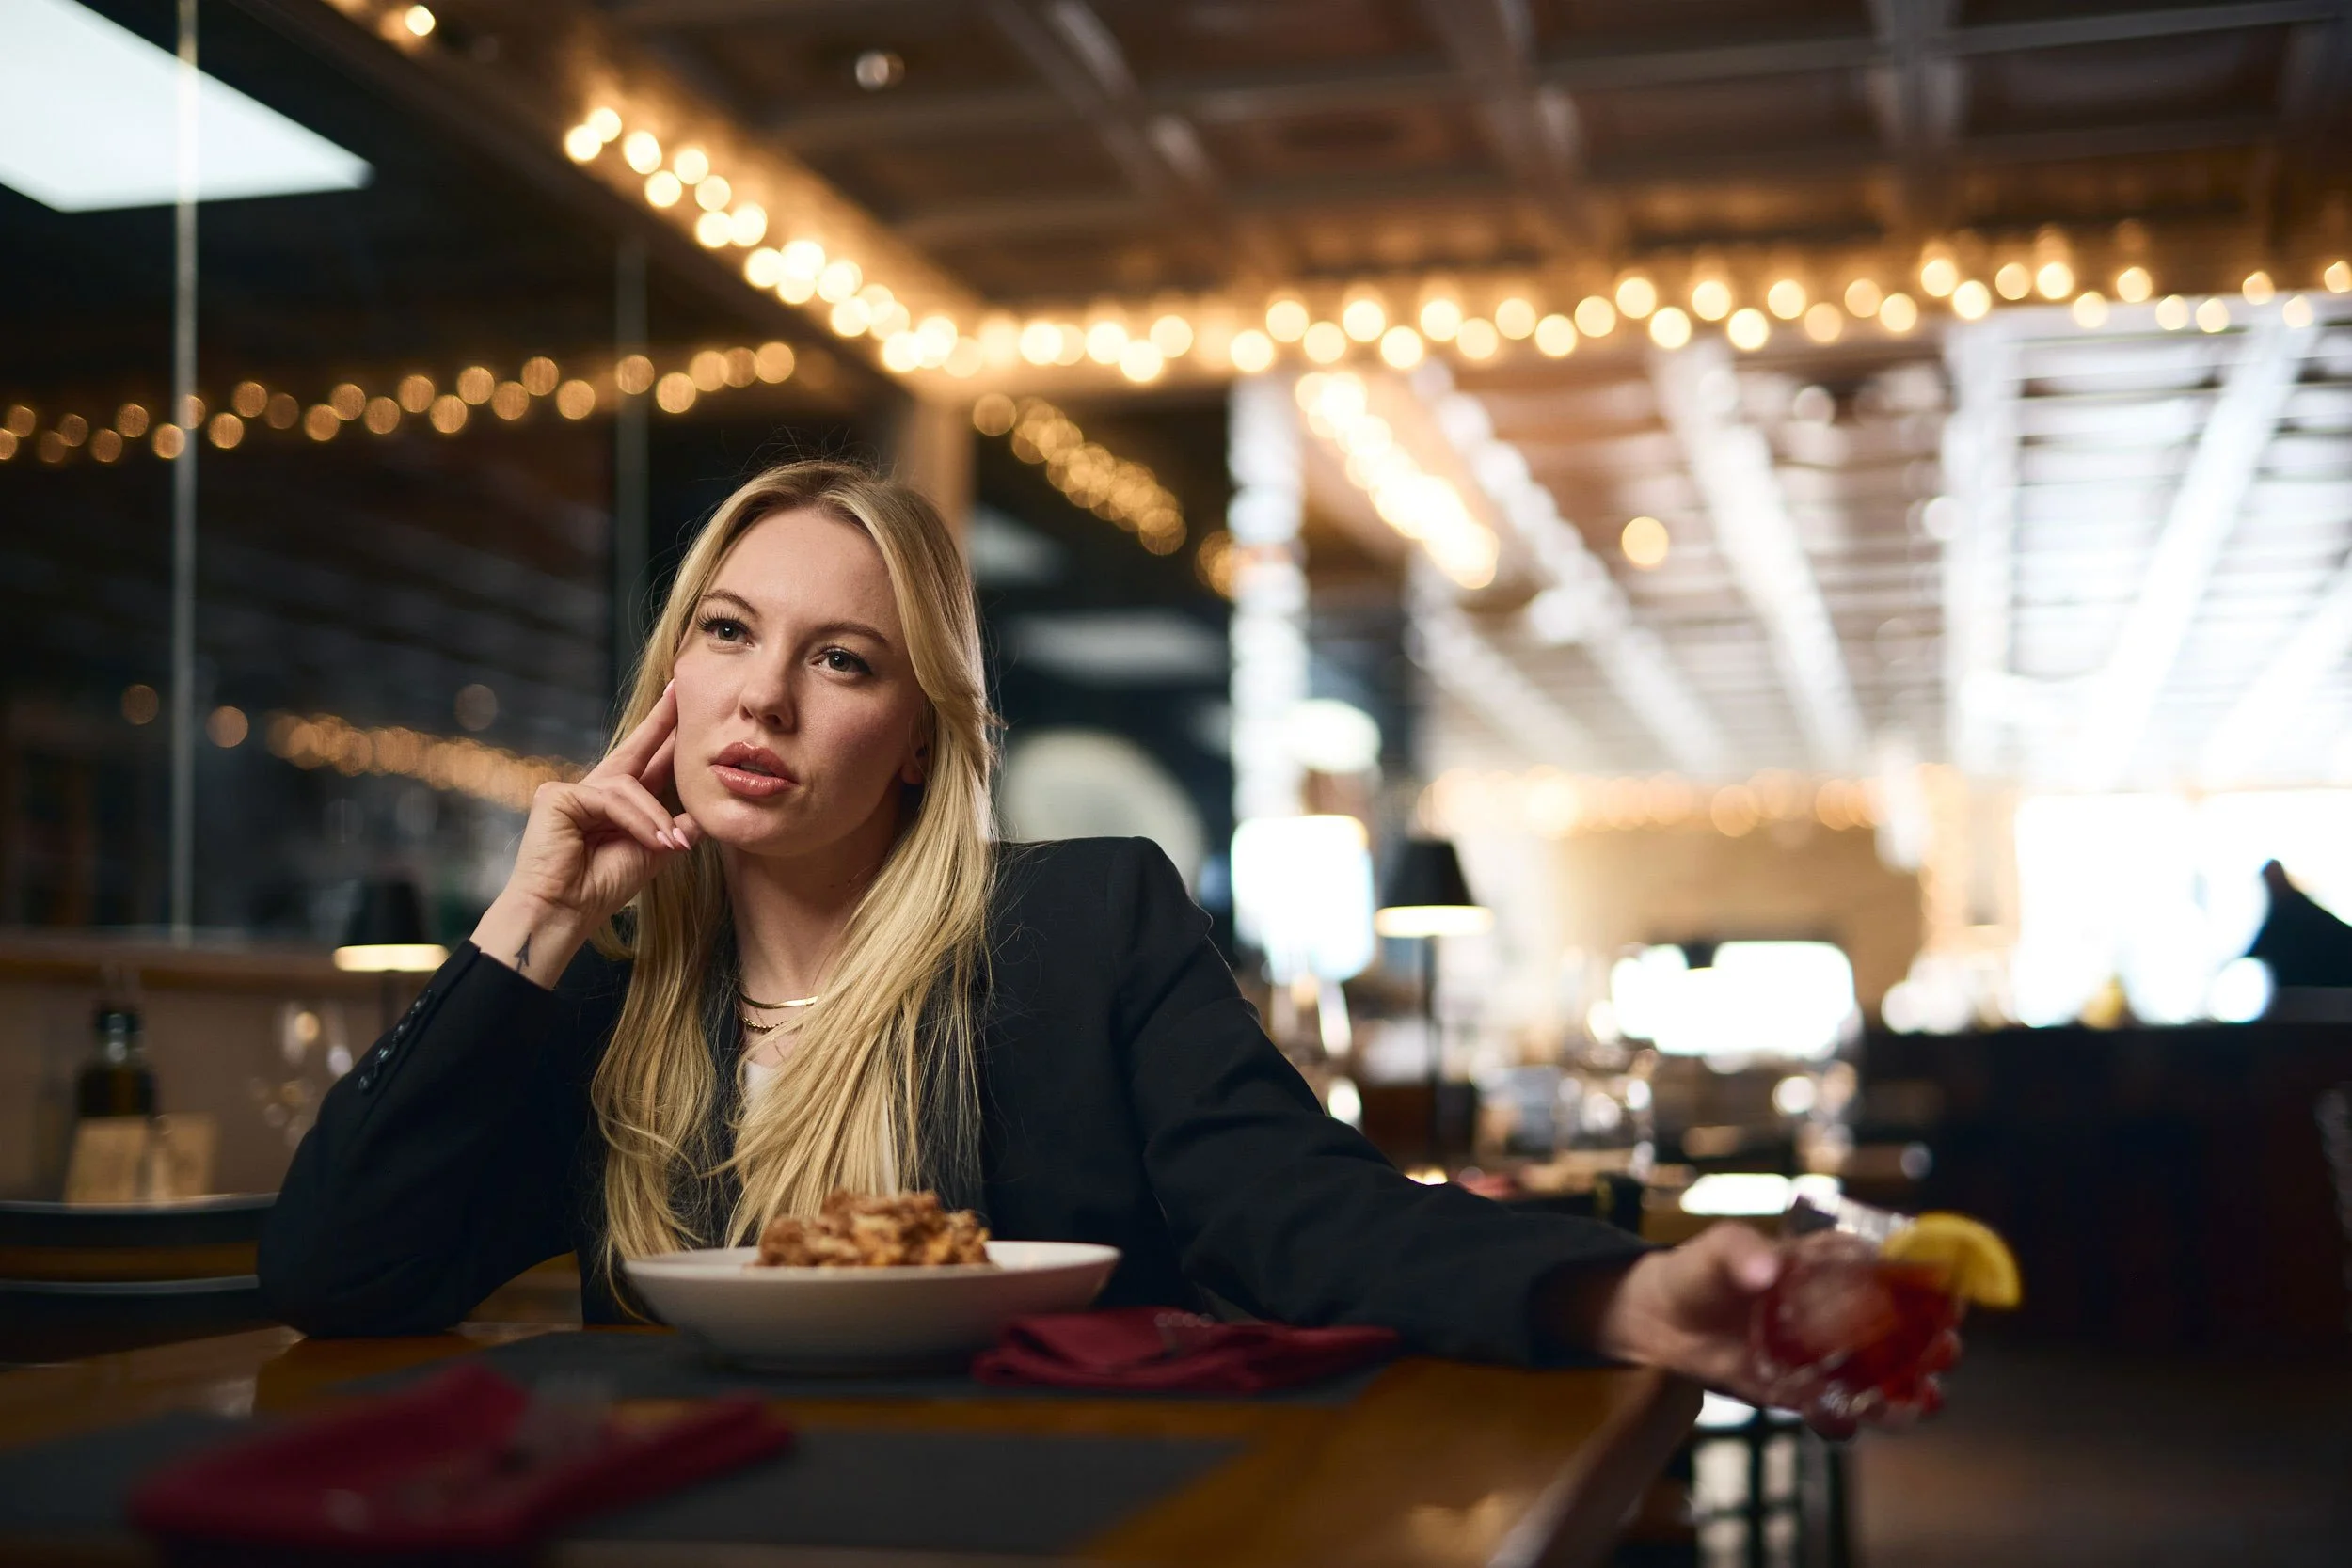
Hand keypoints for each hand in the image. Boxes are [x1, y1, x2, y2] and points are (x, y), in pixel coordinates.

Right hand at [469, 683, 701, 986]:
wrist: (564, 913)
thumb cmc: (601, 888)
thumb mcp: (653, 852)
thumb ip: (676, 826)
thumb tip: (707, 811)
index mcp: (616, 805)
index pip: (647, 763)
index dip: (665, 736)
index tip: (684, 706)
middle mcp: (593, 791)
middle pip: (634, 750)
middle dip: (661, 722)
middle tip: (682, 690)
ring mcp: (571, 790)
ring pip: (630, 787)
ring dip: (655, 818)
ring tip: (671, 845)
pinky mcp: (557, 795)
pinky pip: (612, 798)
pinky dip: (636, 820)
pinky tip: (650, 841)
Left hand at [1573, 1223, 1954, 1438]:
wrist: (1661, 1319)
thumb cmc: (1698, 1271)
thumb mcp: (1717, 1250)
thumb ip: (1741, 1254)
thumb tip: (1766, 1269)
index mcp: (1827, 1268)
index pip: (1890, 1275)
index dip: (1927, 1289)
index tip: (1951, 1302)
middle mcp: (1835, 1314)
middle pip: (1899, 1333)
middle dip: (1929, 1345)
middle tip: (1944, 1353)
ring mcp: (1821, 1358)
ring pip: (1878, 1380)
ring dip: (1904, 1393)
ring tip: (1919, 1402)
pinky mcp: (1799, 1392)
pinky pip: (1835, 1412)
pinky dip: (1849, 1422)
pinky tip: (1854, 1424)